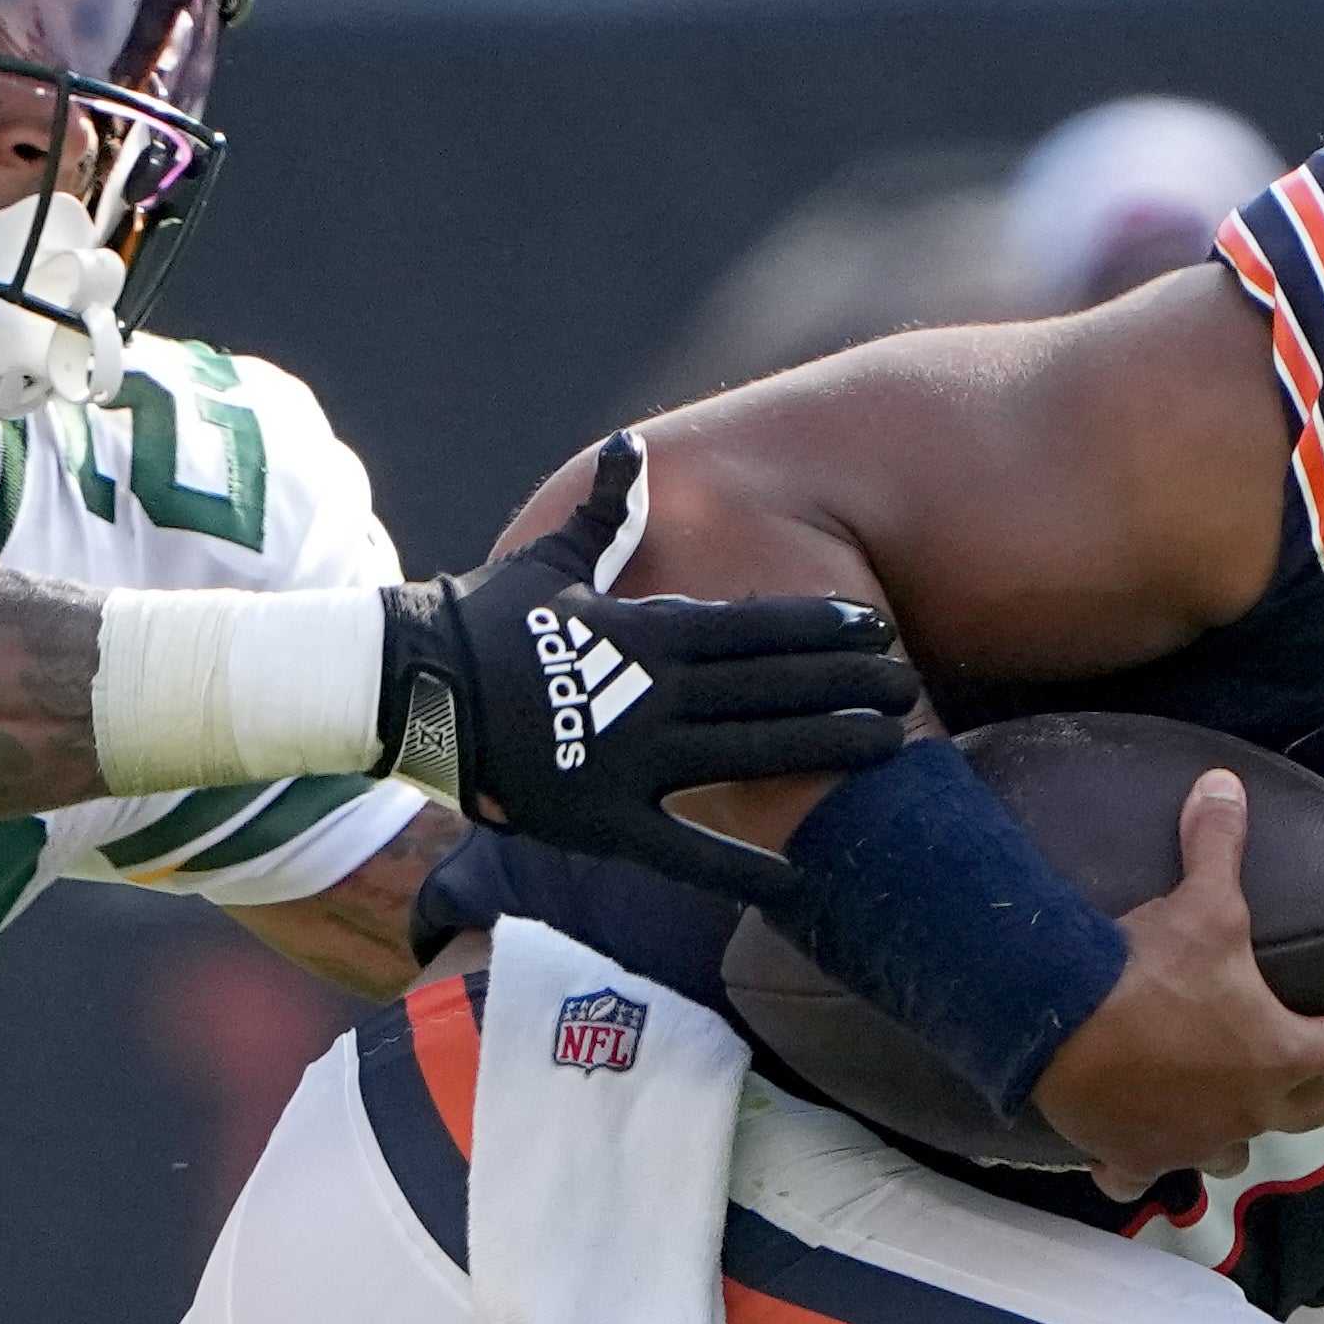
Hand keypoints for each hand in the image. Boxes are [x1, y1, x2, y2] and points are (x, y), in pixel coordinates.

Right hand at [380, 435, 915, 870]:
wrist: (414, 686)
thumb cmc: (483, 618)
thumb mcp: (549, 556)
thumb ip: (605, 509)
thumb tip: (628, 445)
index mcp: (645, 631)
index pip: (754, 626)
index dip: (819, 629)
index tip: (875, 628)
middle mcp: (650, 694)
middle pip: (770, 688)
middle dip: (845, 687)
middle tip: (909, 682)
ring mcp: (629, 760)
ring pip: (749, 756)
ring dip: (824, 752)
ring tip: (892, 749)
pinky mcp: (602, 821)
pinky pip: (684, 851)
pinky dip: (740, 868)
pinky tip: (797, 878)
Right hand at [1028, 768, 1323, 1199]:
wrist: (1056, 1025)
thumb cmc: (1148, 973)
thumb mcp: (1199, 906)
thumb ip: (1218, 848)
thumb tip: (1223, 785)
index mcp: (1282, 1051)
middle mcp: (1249, 1107)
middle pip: (1312, 1110)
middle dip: (1319, 1087)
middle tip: (1314, 1066)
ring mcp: (1193, 1140)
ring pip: (1237, 1150)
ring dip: (1240, 1128)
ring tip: (1226, 1106)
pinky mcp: (1135, 1156)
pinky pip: (1147, 1172)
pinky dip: (1145, 1161)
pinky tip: (1136, 1151)